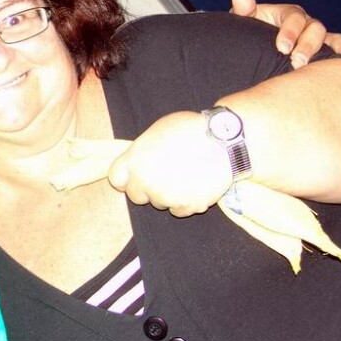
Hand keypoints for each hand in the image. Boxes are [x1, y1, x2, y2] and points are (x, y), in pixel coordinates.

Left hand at [106, 112, 232, 217]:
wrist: (224, 142)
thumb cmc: (191, 130)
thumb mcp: (158, 131)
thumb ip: (142, 150)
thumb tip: (139, 162)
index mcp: (136, 159)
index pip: (116, 178)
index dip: (126, 177)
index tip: (134, 175)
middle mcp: (146, 181)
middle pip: (135, 195)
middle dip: (146, 188)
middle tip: (163, 175)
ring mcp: (165, 196)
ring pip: (158, 203)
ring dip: (167, 194)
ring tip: (185, 175)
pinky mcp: (186, 207)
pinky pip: (178, 210)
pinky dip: (184, 201)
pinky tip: (195, 184)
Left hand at [229, 0, 340, 68]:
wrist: (253, 53)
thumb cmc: (248, 36)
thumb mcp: (243, 24)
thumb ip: (243, 10)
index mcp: (286, 14)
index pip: (293, 18)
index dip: (289, 31)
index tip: (281, 47)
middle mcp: (304, 23)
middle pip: (314, 28)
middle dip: (308, 45)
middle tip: (297, 62)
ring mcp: (315, 37)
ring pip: (331, 39)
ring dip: (334, 50)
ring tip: (339, 62)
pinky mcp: (323, 52)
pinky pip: (338, 50)